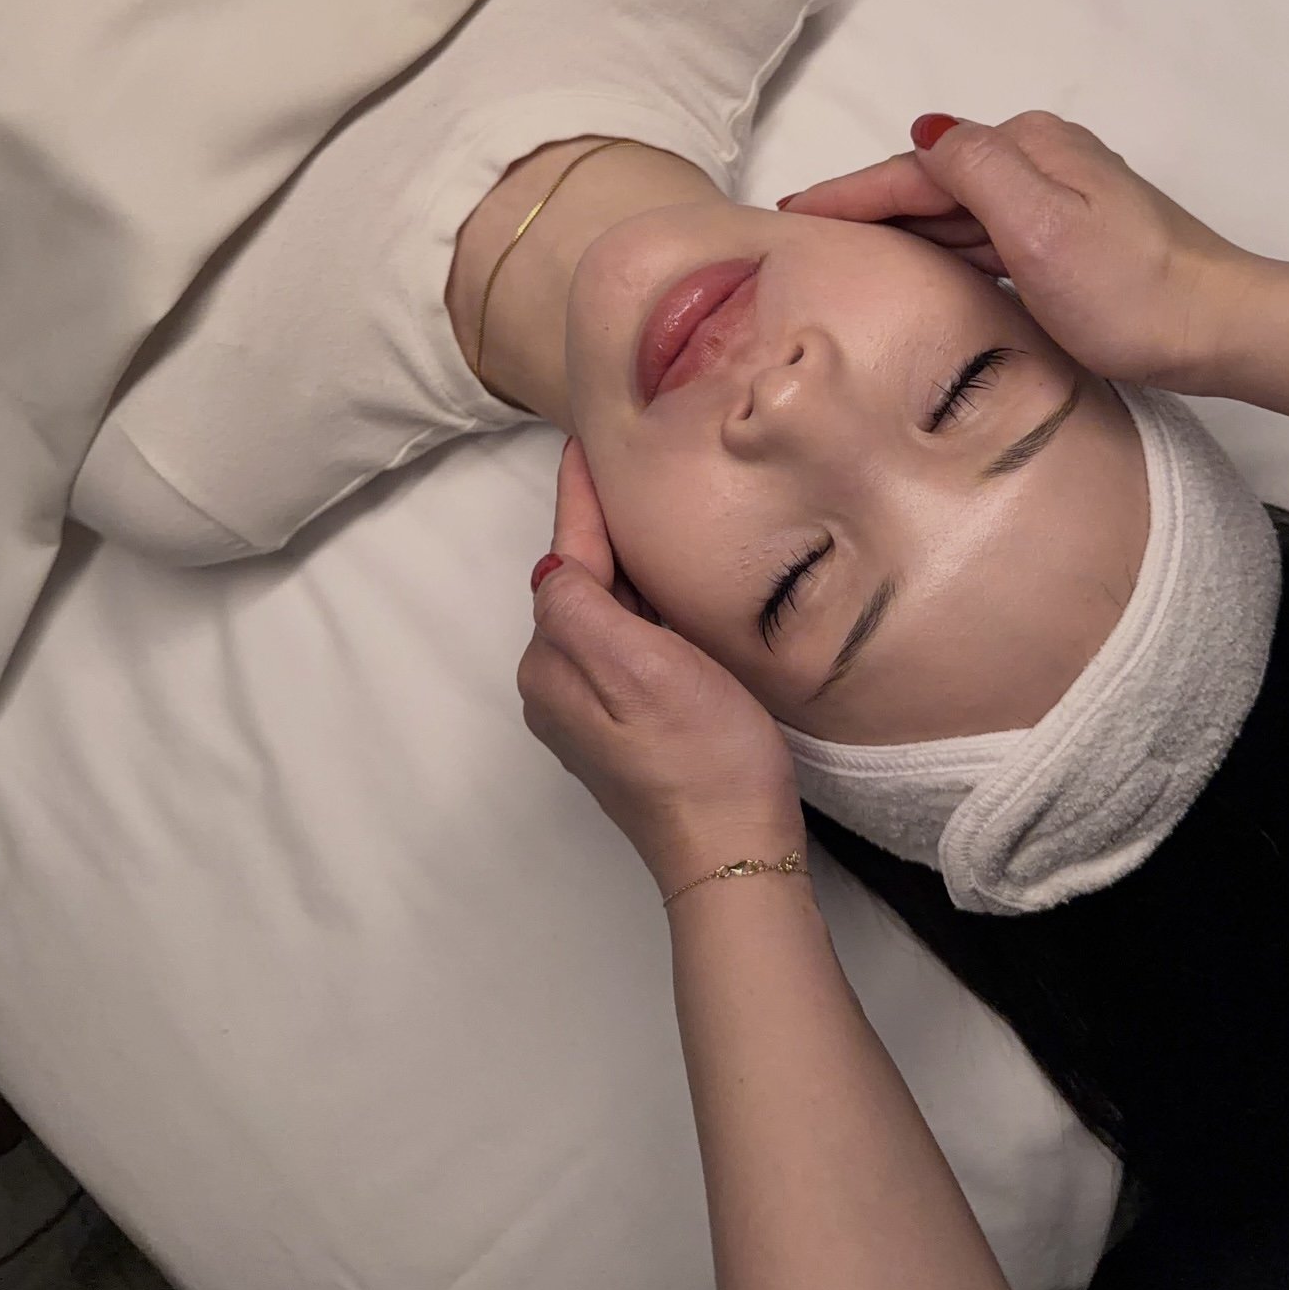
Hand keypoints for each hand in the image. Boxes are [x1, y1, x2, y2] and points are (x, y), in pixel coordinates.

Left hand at [517, 439, 803, 898]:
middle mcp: (558, 684)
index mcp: (553, 661)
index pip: (564, 557)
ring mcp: (589, 710)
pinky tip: (667, 587)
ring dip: (621, 563)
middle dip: (599, 525)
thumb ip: (583, 608)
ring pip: (602, 611)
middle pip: (579, 582)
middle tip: (628, 460)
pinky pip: (624, 642)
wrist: (735, 851)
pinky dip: (640, 604)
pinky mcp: (626, 727)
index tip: (584, 438)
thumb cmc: (700, 754)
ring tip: (649, 506)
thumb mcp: (639, 665)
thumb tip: (553, 564)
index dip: (580, 497)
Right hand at [780, 110, 1256, 389]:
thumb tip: (927, 132)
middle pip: (933, 183)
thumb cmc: (1131, 291)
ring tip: (841, 248)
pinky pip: (983, 234)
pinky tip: (918, 263)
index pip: (917, 166)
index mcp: (1029, 149)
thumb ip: (977, 171)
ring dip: (900, 224)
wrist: (1218, 329)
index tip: (793, 210)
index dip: (851, 189)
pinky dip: (941, 244)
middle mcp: (1041, 161)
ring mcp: (1058, 199)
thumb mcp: (1041, 226)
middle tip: (801, 232)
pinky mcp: (1070, 238)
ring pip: (957, 210)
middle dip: (867, 203)